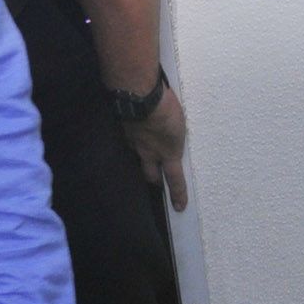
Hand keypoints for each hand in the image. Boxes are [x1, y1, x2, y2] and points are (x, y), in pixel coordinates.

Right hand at [119, 79, 189, 212]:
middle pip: (151, 175)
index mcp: (168, 153)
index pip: (175, 179)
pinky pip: (130, 139)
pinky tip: (136, 126)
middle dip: (155, 180)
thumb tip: (173, 135)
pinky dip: (134, 136)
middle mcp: (149, 153)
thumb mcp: (180, 124)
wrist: (140, 97)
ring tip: (146, 149)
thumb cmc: (166, 108)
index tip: (179, 206)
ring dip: (143, 157)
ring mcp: (134, 142)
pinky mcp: (123, 130)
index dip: (178, 194)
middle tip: (158, 182)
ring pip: (138, 157)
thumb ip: (176, 135)